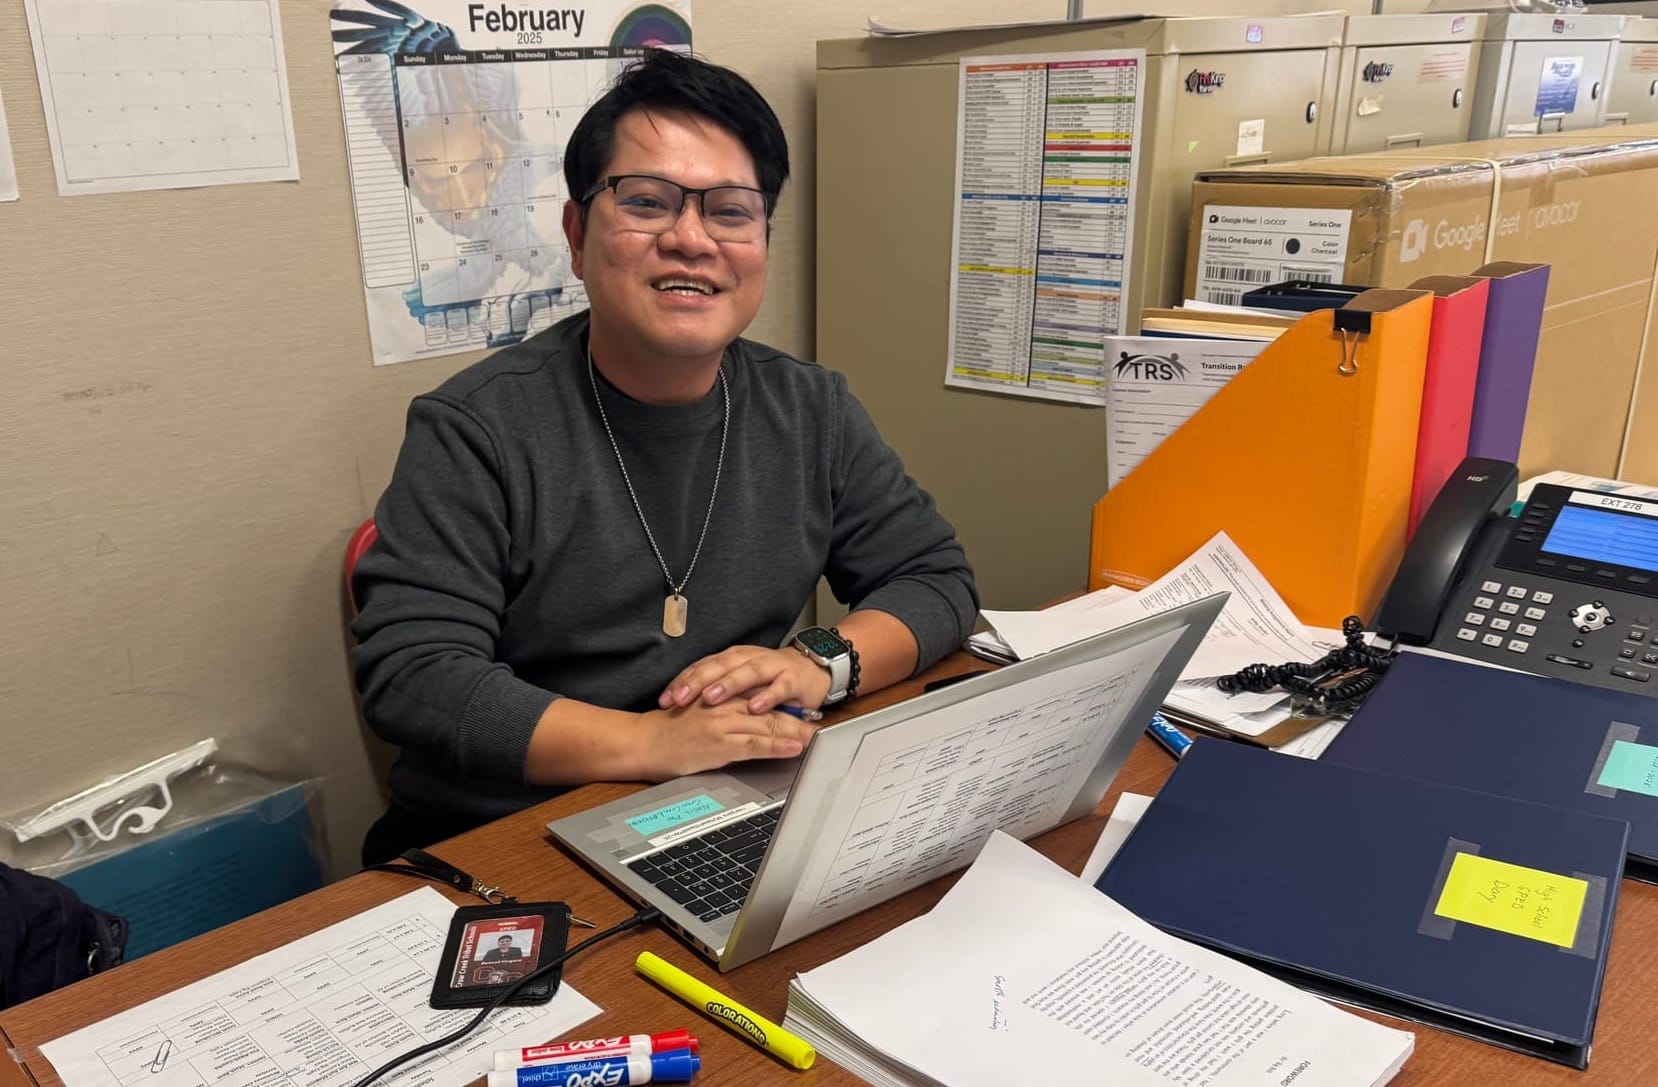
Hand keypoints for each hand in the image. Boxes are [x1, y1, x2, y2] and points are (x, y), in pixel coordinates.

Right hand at [636, 700, 818, 780]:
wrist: (641, 741)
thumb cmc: (666, 729)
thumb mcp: (697, 711)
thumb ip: (720, 708)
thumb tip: (745, 715)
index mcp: (720, 694)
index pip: (760, 695)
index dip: (785, 702)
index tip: (804, 708)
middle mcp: (725, 705)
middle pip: (771, 708)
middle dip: (798, 716)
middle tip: (821, 721)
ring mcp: (724, 724)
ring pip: (769, 724)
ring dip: (797, 730)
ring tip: (818, 735)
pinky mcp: (720, 744)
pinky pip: (756, 745)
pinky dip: (778, 746)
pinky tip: (796, 747)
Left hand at [658, 644, 830, 713]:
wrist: (811, 669)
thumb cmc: (769, 678)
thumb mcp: (738, 680)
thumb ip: (715, 686)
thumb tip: (681, 701)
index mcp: (732, 659)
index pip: (702, 667)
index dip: (683, 682)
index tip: (665, 700)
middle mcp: (749, 659)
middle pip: (719, 667)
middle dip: (698, 682)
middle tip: (681, 697)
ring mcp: (772, 667)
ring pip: (747, 673)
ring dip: (728, 685)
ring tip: (711, 698)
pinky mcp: (793, 679)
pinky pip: (778, 687)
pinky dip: (767, 697)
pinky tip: (755, 707)